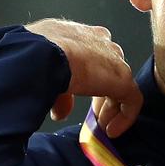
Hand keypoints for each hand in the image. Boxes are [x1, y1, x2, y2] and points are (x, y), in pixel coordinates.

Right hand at [26, 18, 142, 137]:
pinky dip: (124, 117)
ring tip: (103, 127)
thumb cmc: (32, 55)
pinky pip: (131, 100)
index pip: (91, 56)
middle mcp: (99, 41)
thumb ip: (59, 92)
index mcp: (78, 34)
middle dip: (102, 96)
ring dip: (111, 108)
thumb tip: (60, 112)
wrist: (41, 53)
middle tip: (95, 117)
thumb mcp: (43, 71)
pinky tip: (112, 131)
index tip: (80, 97)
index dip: (88, 80)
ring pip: (120, 85)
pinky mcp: (123, 78)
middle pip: (108, 70)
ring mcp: (113, 59)